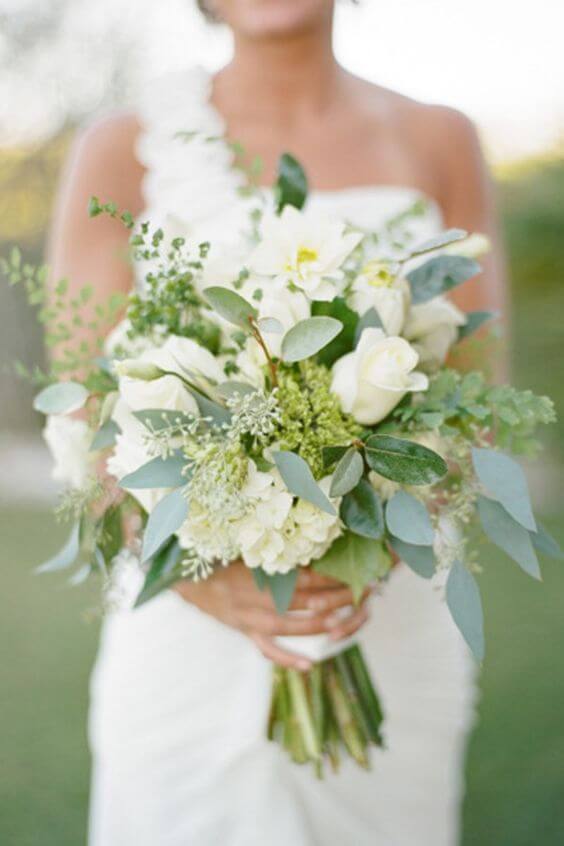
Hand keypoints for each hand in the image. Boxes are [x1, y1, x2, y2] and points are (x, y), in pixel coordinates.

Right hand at [173, 561, 370, 670]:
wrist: (185, 577)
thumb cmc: (219, 555)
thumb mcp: (247, 546)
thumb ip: (275, 548)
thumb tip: (307, 540)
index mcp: (264, 573)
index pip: (308, 576)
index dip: (333, 576)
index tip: (354, 571)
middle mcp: (261, 598)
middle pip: (307, 601)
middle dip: (336, 598)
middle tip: (361, 593)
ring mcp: (253, 619)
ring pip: (294, 626)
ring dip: (321, 624)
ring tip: (344, 620)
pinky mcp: (245, 632)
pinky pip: (269, 650)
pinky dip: (288, 658)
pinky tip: (309, 665)